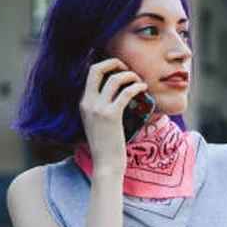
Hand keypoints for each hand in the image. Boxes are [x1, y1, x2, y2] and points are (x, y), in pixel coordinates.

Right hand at [80, 58, 148, 175]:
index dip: (106, 66)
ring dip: (130, 75)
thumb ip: (100, 108)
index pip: (91, 73)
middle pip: (96, 69)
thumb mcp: (97, 123)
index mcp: (84, 103)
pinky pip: (126, 93)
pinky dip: (137, 87)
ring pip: (114, 79)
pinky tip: (143, 89)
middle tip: (127, 68)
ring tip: (140, 81)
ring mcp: (98, 109)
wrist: (105, 164)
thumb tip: (116, 94)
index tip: (121, 70)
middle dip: (114, 62)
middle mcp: (88, 102)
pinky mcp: (112, 116)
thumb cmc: (106, 146)